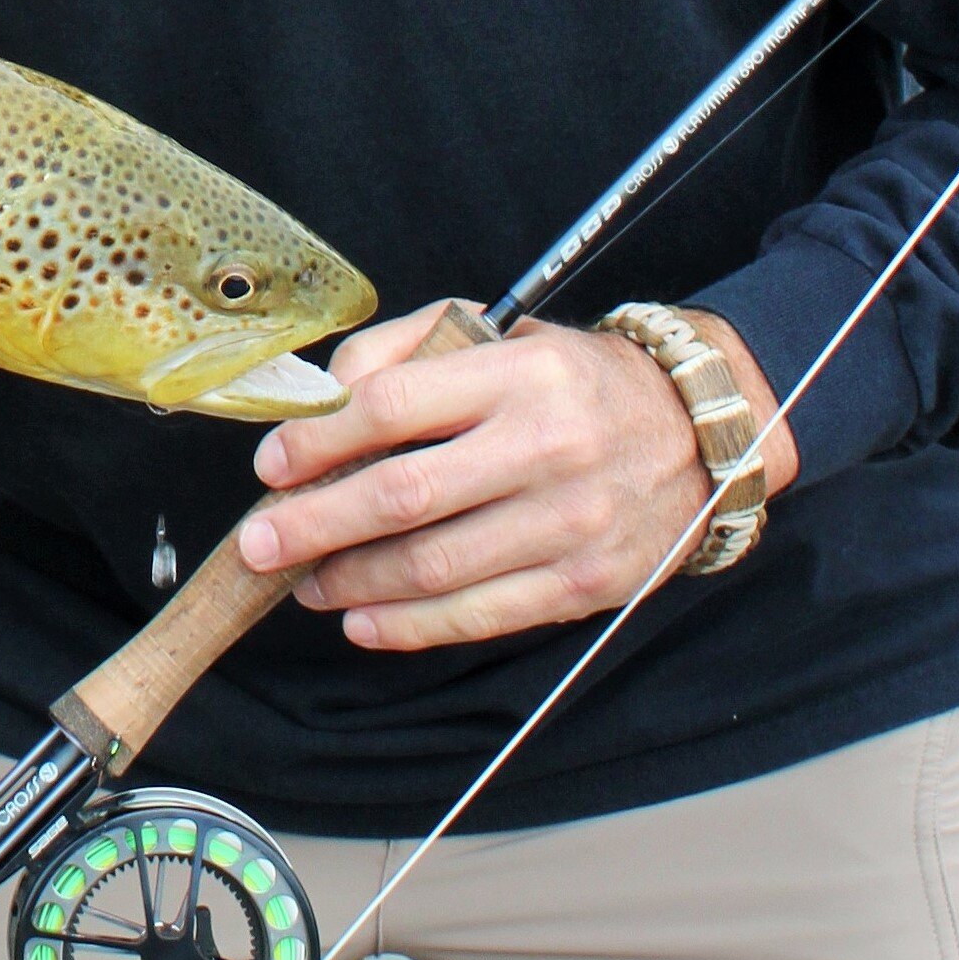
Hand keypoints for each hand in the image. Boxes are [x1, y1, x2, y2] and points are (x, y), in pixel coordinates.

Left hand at [235, 299, 795, 650]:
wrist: (699, 433)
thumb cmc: (571, 380)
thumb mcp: (495, 333)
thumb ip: (404, 348)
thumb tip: (326, 394)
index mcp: (517, 374)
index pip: (395, 406)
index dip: (320, 439)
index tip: (272, 464)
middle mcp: (546, 447)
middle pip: (404, 496)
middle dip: (315, 523)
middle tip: (259, 542)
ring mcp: (570, 524)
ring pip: (434, 566)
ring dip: (352, 582)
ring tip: (305, 580)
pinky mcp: (586, 585)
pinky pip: (481, 616)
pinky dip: (410, 626)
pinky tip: (362, 620)